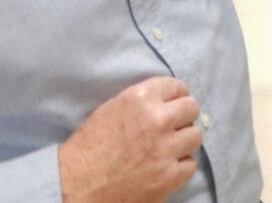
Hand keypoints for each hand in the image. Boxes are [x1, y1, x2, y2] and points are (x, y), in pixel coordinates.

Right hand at [58, 76, 202, 202]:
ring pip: (195, 136)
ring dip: (185, 140)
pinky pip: (190, 164)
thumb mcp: (110, 109)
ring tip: (171, 146)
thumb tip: (165, 101)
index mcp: (140, 98)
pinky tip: (167, 166)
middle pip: (191, 108)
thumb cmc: (88, 148)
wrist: (76, 185)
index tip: (174, 103)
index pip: (176, 86)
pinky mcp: (168, 177)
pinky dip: (181, 165)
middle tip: (174, 125)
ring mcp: (165, 149)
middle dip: (184, 116)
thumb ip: (141, 102)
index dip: (176, 95)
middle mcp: (157, 120)